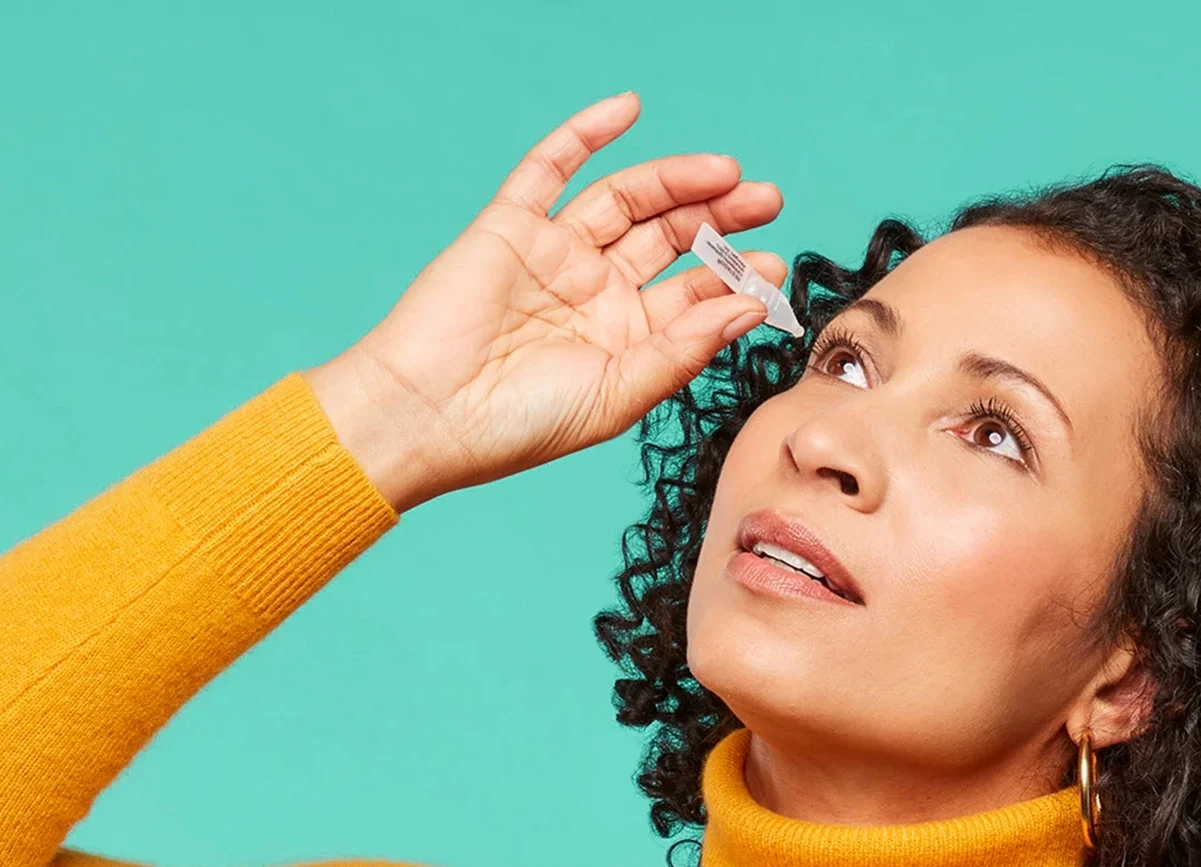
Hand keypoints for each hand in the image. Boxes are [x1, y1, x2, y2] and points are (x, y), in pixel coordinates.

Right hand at [303, 91, 788, 511]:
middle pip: (670, 238)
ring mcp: (554, 254)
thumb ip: (684, 349)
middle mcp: (595, 291)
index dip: (735, 276)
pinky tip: (629, 109)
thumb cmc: (519, 423)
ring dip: (676, 179)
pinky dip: (587, 133)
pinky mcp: (510, 225)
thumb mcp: (618, 395)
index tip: (774, 268)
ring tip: (726, 170)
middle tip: (766, 200)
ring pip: (627, 200)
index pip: (694, 294)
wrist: (426, 414)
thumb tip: (752, 305)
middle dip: (720, 217)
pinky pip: (552, 167)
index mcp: (626, 338)